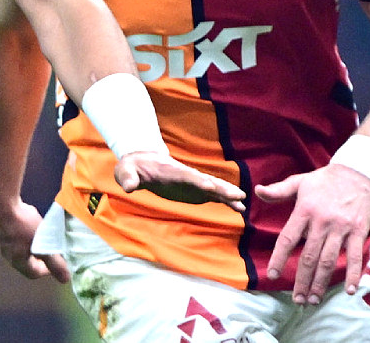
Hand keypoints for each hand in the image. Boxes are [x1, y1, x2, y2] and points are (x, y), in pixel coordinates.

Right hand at [0, 196, 70, 281]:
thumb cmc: (22, 225)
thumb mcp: (43, 244)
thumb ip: (55, 262)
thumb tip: (66, 279)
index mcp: (17, 261)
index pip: (34, 273)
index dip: (47, 270)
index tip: (57, 262)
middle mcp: (5, 254)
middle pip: (24, 261)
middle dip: (38, 257)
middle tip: (50, 249)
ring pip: (17, 248)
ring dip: (29, 244)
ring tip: (39, 234)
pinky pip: (11, 236)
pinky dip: (21, 233)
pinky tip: (25, 222)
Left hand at [116, 151, 246, 211]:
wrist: (143, 162)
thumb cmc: (134, 167)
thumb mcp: (126, 171)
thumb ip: (127, 178)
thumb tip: (128, 187)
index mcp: (172, 171)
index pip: (187, 176)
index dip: (198, 180)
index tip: (211, 185)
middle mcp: (187, 177)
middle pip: (207, 181)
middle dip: (222, 188)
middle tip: (239, 194)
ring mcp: (193, 184)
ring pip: (214, 188)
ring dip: (228, 195)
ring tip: (243, 203)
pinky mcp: (196, 191)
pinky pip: (213, 196)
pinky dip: (226, 201)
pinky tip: (239, 208)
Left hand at [256, 164, 369, 304]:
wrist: (357, 171)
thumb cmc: (325, 179)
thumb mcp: (299, 181)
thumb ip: (278, 191)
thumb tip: (257, 191)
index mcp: (304, 211)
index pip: (288, 239)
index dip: (279, 258)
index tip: (273, 275)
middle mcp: (322, 222)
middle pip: (309, 257)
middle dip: (301, 280)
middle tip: (297, 300)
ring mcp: (341, 228)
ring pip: (329, 260)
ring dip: (321, 282)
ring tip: (314, 299)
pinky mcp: (359, 231)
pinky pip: (355, 256)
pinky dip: (353, 274)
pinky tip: (350, 290)